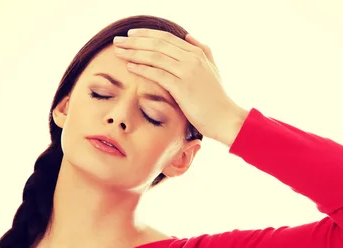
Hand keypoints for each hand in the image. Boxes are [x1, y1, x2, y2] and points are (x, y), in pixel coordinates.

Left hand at [113, 28, 241, 140]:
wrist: (225, 118)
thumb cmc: (216, 98)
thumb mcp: (212, 69)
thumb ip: (202, 50)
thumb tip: (188, 36)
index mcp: (197, 53)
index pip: (166, 37)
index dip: (146, 34)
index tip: (130, 34)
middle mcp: (192, 58)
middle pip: (157, 43)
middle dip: (135, 41)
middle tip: (117, 41)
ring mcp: (188, 72)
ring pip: (155, 56)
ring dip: (134, 52)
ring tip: (118, 52)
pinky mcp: (182, 87)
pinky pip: (158, 74)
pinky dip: (142, 68)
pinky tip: (129, 67)